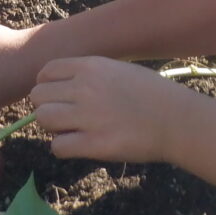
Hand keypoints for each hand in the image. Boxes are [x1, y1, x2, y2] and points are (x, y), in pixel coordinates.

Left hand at [32, 57, 205, 163]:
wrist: (178, 120)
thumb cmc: (153, 94)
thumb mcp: (119, 70)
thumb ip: (89, 74)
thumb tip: (62, 86)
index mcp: (91, 67)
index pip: (46, 72)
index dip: (47, 86)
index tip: (58, 97)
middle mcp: (85, 88)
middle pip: (38, 96)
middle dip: (47, 107)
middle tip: (65, 117)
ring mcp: (88, 116)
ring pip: (43, 119)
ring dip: (53, 127)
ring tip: (71, 130)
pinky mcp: (94, 144)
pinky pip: (57, 146)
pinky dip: (63, 148)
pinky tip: (79, 145)